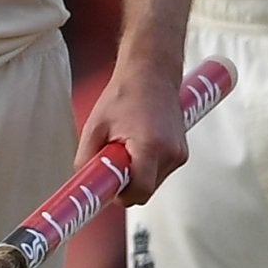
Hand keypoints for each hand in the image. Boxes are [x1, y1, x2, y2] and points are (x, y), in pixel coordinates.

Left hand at [76, 56, 187, 204]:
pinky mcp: (182, 152)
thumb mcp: (95, 126)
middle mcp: (171, 154)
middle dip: (126, 183)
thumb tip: (85, 183)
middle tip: (110, 162)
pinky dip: (146, 165)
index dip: (121, 195)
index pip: (140, 191)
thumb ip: (88, 158)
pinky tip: (137, 143)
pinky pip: (160, 170)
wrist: (151, 72)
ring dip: (136, 173)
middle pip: (146, 189)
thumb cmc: (122, 95)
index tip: (107, 189)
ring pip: (153, 181)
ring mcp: (180, 154)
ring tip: (124, 145)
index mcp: (150, 147)